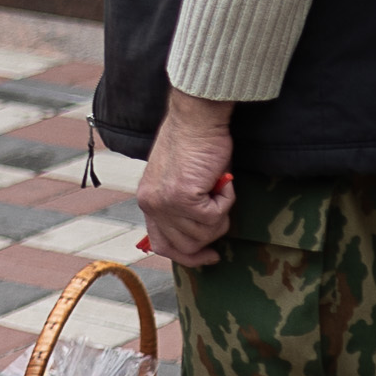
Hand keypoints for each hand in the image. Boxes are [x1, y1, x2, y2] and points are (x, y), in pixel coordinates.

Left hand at [136, 91, 235, 267]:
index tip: (209, 255)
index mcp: (148, 202)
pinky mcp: (184, 196)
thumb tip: (201, 234)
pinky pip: (215, 216)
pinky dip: (227, 200)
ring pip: (205, 233)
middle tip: (222, 211)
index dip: (188, 256)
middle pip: (187, 246)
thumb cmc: (194, 145)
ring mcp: (166, 203)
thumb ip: (182, 208)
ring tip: (219, 187)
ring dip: (221, 213)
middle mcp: (152, 205)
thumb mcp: (180, 181)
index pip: (162, 245)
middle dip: (212, 233)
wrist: (196, 119)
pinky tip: (222, 181)